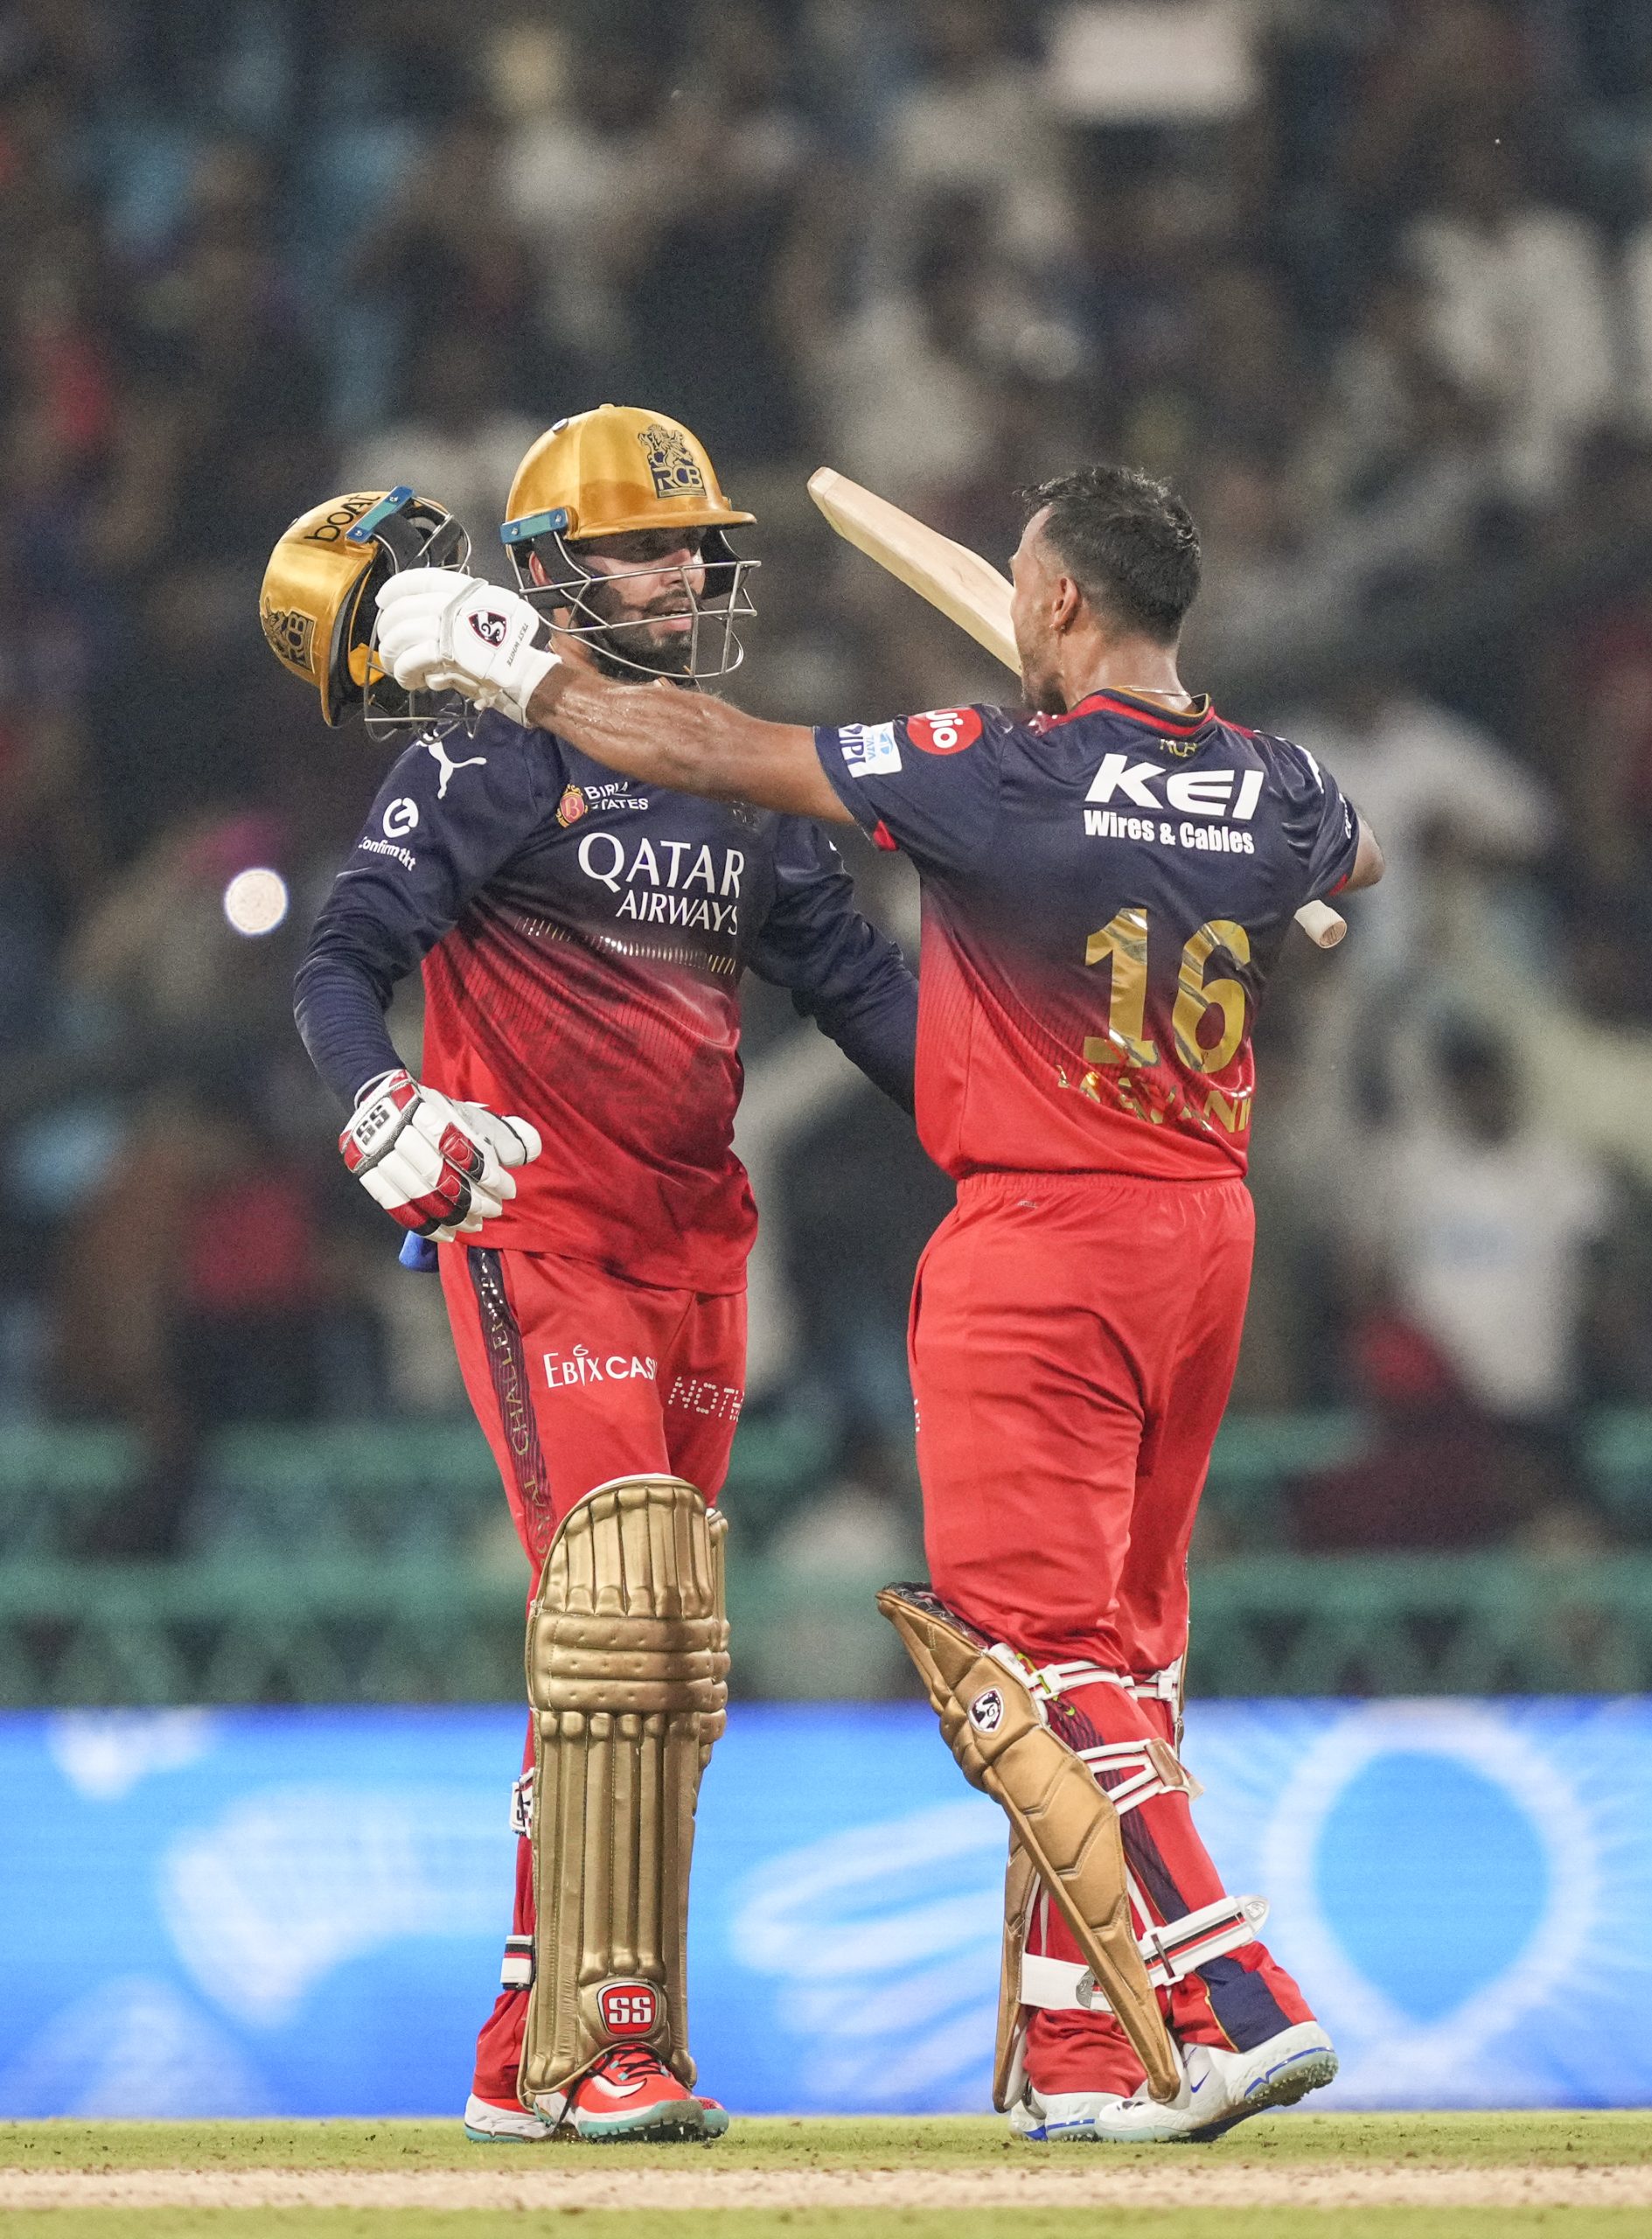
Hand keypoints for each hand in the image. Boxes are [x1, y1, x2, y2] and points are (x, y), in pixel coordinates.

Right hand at [340, 1069, 541, 1240]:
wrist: (381, 1101)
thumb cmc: (435, 1113)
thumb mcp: (468, 1114)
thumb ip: (501, 1134)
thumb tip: (528, 1153)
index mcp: (426, 1110)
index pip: (461, 1149)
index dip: (487, 1174)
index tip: (508, 1189)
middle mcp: (398, 1131)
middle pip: (439, 1174)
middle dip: (472, 1199)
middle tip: (494, 1210)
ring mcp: (378, 1153)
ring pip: (419, 1194)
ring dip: (452, 1216)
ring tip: (475, 1225)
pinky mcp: (368, 1172)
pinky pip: (396, 1207)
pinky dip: (424, 1225)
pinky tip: (446, 1234)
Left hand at [374, 570, 560, 726]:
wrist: (522, 672)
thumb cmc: (503, 649)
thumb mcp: (479, 616)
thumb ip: (450, 614)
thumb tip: (419, 627)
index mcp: (461, 590)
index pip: (417, 580)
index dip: (394, 589)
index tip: (383, 600)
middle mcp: (452, 603)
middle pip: (401, 611)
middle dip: (388, 631)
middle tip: (389, 647)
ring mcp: (447, 627)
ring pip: (401, 636)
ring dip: (392, 655)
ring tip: (396, 667)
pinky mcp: (444, 653)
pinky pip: (410, 659)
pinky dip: (404, 672)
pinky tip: (410, 680)